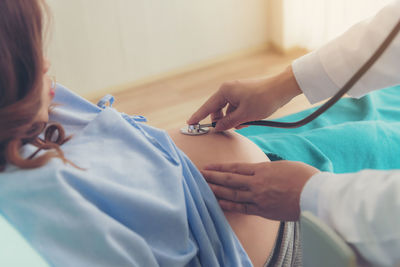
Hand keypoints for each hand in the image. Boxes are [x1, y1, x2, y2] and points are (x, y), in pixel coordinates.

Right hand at [187, 66, 301, 130]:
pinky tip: (248, 121)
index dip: (198, 116)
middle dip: (221, 120)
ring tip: (244, 124)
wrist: (282, 89)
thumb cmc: (263, 100)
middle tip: (226, 130)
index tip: (189, 124)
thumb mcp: (244, 115)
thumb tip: (217, 127)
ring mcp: (237, 91)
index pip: (207, 107)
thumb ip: (228, 123)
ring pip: (228, 110)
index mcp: (225, 91)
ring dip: (232, 119)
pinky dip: (239, 116)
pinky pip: (236, 108)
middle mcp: (228, 89)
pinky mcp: (244, 94)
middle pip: (218, 109)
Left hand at [201, 161, 319, 220]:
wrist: (316, 194)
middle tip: (199, 175)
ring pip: (232, 194)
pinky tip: (220, 203)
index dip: (220, 167)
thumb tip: (258, 172)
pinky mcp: (263, 211)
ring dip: (217, 191)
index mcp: (262, 169)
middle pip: (229, 180)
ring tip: (205, 188)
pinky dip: (229, 205)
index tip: (208, 166)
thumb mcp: (283, 166)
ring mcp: (258, 198)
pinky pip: (242, 208)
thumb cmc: (304, 176)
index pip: (235, 168)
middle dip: (213, 177)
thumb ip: (267, 169)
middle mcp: (257, 183)